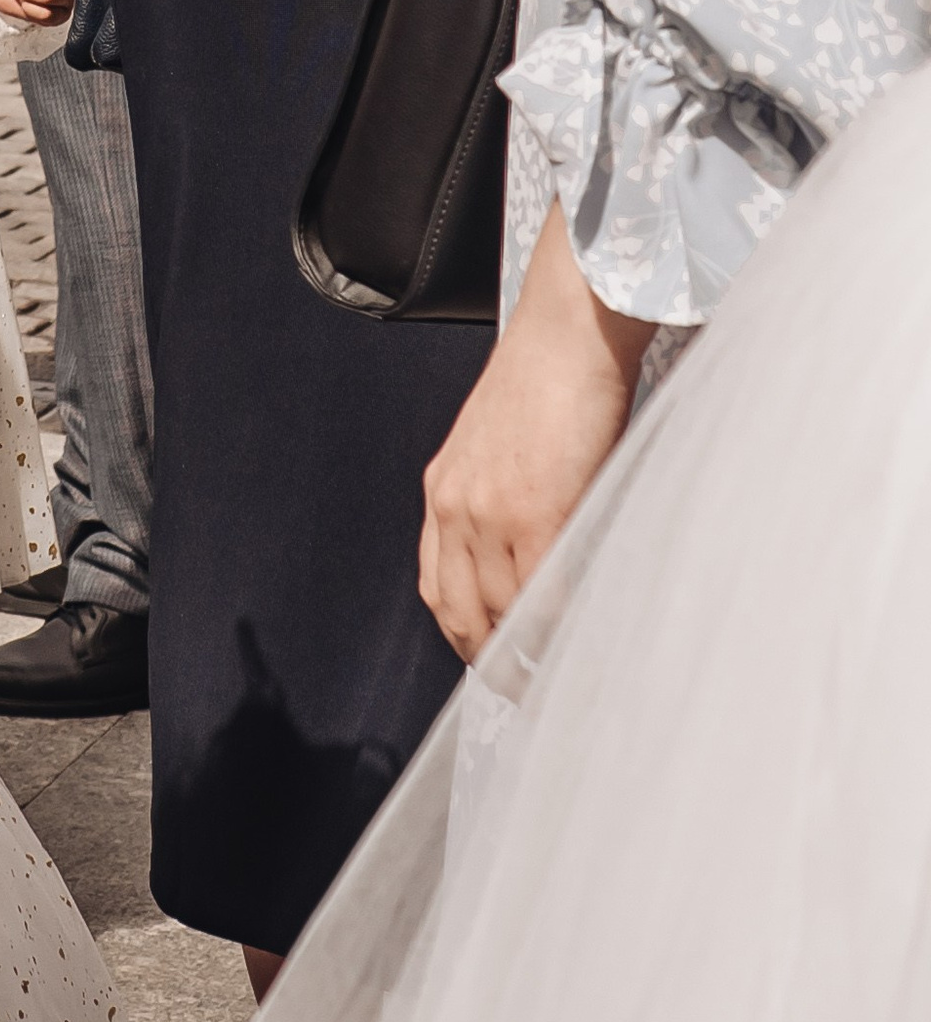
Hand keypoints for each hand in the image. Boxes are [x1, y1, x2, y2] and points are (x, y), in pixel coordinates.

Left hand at [419, 204, 656, 658]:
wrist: (566, 333)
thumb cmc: (547, 383)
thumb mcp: (499, 447)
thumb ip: (500, 504)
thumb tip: (531, 563)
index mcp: (443, 490)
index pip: (439, 587)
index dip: (465, 635)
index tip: (493, 662)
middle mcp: (454, 506)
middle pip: (463, 612)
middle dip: (494, 662)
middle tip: (530, 689)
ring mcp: (490, 511)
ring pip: (504, 611)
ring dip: (531, 652)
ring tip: (563, 674)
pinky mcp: (535, 509)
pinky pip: (543, 589)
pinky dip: (560, 624)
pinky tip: (581, 638)